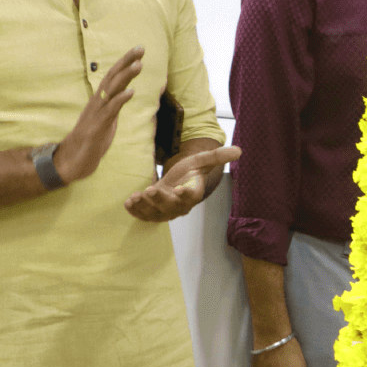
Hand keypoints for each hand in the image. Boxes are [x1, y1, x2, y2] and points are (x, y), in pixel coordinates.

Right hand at [53, 47, 143, 183]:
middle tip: (140, 48)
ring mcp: (97, 113)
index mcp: (101, 100)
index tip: (139, 50)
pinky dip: (120, 100)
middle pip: (113, 77)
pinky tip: (131, 92)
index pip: (114, 76)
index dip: (126, 62)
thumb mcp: (107, 118)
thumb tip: (124, 92)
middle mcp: (98, 102)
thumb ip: (115, 104)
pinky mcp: (98, 126)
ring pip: (112, 90)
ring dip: (125, 76)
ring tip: (139, 64)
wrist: (74, 159)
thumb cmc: (92, 138)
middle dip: (127, 62)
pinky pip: (110, 111)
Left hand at [124, 145, 240, 221]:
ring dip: (145, 207)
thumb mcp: (202, 160)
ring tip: (135, 197)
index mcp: (193, 193)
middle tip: (150, 190)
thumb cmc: (189, 171)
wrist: (176, 181)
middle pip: (171, 207)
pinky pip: (144, 216)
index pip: (192, 196)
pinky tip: (128, 203)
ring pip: (156, 214)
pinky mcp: (153, 213)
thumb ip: (218, 156)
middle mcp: (180, 206)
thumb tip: (239, 151)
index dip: (185, 194)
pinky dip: (136, 212)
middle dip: (160, 200)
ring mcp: (166, 211)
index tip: (179, 189)